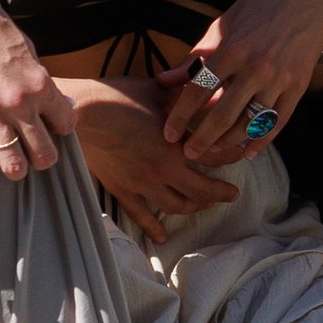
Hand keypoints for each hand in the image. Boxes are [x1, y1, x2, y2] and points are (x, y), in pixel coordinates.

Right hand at [0, 0, 74, 178]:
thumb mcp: (25, 47)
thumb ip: (37, 77)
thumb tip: (48, 99)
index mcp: (40, 82)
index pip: (67, 124)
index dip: (60, 129)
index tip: (50, 128)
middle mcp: (19, 102)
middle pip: (45, 155)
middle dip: (42, 157)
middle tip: (32, 152)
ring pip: (13, 166)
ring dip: (13, 167)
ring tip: (8, 160)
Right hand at [69, 77, 237, 236]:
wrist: (82, 114)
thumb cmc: (119, 97)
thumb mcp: (157, 90)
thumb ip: (184, 93)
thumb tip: (209, 85)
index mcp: (176, 143)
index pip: (215, 156)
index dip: (231, 157)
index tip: (239, 156)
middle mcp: (164, 169)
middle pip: (201, 190)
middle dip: (220, 193)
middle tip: (231, 194)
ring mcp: (143, 183)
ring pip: (176, 206)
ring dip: (194, 207)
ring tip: (203, 205)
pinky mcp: (123, 190)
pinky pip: (141, 215)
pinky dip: (153, 228)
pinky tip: (162, 236)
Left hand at [158, 0, 322, 160]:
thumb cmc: (260, 6)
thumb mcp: (223, 24)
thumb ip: (195, 56)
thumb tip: (164, 80)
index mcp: (232, 48)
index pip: (198, 90)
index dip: (180, 116)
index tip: (168, 134)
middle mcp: (256, 67)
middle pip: (223, 115)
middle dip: (202, 139)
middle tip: (188, 153)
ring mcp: (280, 79)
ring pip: (251, 123)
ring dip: (230, 143)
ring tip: (214, 151)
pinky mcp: (299, 86)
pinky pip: (278, 122)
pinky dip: (262, 140)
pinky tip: (248, 151)